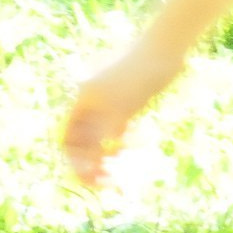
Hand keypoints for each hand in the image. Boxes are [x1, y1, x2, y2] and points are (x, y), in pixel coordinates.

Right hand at [58, 35, 186, 186]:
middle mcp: (91, 103)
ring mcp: (109, 103)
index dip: (75, 162)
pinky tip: (136, 143)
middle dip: (92, 163)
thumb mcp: (122, 107)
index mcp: (83, 100)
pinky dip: (123, 141)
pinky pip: (117, 129)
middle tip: (109, 183)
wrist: (164, 49)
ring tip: (123, 169)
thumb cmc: (141, 74)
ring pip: (102, 137)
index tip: (91, 181)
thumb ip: (103, 133)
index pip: (68, 138)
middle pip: (83, 140)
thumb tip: (88, 159)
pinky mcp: (126, 102)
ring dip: (109, 155)